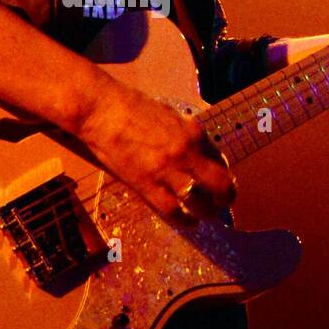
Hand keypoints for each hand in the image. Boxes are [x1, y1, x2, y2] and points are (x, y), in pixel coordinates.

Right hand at [74, 75, 235, 222]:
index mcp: (193, 132)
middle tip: (223, 202)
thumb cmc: (132, 107)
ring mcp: (167, 171)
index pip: (220, 159)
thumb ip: (186, 134)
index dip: (224, 173)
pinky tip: (188, 221)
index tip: (221, 181)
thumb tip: (199, 151)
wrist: (102, 110)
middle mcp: (186, 153)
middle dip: (225, 197)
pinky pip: (172, 211)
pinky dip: (184, 220)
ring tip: (205, 214)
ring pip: (200, 203)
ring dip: (206, 211)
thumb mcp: (169, 115)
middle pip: (220, 184)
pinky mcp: (146, 186)